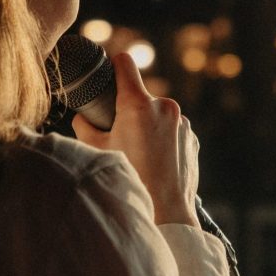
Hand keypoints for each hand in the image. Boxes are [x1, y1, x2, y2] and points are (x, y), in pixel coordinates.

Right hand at [71, 52, 198, 225]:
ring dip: (148, 126)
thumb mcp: (97, 151)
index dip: (114, 66)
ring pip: (157, 114)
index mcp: (138, 105)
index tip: (109, 73)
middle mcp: (164, 107)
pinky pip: (172, 130)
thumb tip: (83, 117)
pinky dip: (163, 140)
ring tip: (140, 155)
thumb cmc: (130, 180)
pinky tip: (156, 163)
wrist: (166, 212)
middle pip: (140, 95)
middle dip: (129, 109)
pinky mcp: (192, 138)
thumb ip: (85, 126)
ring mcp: (182, 123)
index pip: (125, 63)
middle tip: (120, 135)